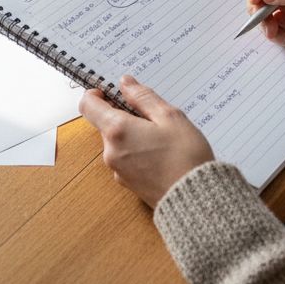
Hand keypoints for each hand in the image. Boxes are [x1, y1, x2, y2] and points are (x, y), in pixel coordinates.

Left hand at [79, 75, 213, 207]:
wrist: (196, 200)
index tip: (111, 91)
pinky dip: (138, 151)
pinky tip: (161, 154)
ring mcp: (117, 170)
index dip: (96, 94)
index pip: (88, 105)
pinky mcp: (127, 184)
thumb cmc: (185, 156)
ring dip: (133, 135)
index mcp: (117, 131)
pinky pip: (126, 159)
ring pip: (118, 142)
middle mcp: (111, 152)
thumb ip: (144, 97)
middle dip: (125, 116)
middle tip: (153, 116)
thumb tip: (125, 83)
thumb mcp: (170, 117)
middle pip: (105, 124)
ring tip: (163, 137)